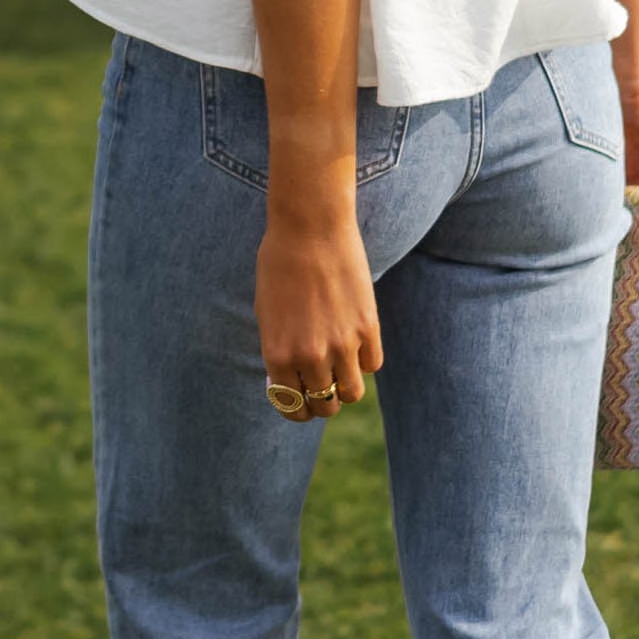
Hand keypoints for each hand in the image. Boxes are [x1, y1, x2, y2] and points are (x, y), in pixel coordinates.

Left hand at [258, 210, 383, 420]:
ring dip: (345, 388)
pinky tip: (357, 345)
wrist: (309, 228)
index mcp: (277, 355)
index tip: (302, 403)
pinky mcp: (368, 327)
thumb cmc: (280, 265)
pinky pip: (372, 365)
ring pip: (351, 393)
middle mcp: (310, 357)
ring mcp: (342, 344)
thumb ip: (279, 351)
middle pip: (324, 405)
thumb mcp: (266, 314)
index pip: (292, 406)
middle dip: (322, 402)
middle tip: (322, 388)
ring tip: (342, 371)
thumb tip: (291, 380)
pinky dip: (365, 361)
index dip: (298, 409)